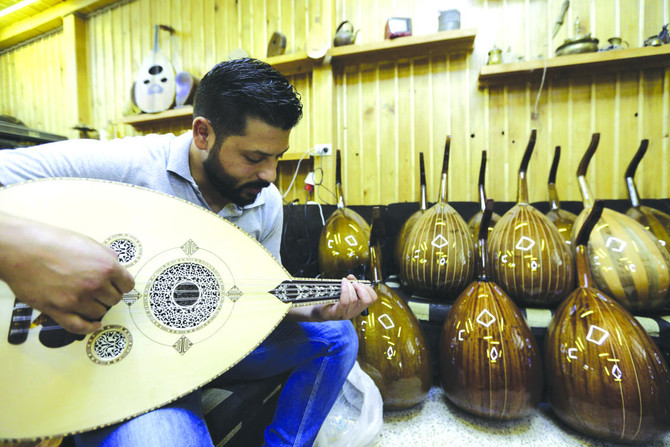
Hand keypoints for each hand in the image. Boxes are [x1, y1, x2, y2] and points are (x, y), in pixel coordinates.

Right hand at [0, 214, 134, 333]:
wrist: (22, 249)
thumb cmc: (52, 241)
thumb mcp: (87, 242)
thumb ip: (105, 255)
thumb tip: (116, 262)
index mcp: (106, 266)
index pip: (127, 285)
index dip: (121, 285)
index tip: (116, 286)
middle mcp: (95, 284)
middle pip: (114, 300)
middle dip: (107, 295)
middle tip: (97, 290)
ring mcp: (77, 299)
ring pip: (98, 312)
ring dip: (95, 307)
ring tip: (87, 299)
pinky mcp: (58, 310)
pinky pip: (80, 327)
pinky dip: (89, 328)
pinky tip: (94, 325)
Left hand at [315, 274, 376, 320]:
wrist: (318, 310)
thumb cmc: (332, 300)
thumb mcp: (343, 291)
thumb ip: (349, 284)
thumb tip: (351, 277)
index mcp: (359, 306)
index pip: (373, 299)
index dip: (369, 289)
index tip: (360, 283)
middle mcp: (355, 311)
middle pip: (367, 300)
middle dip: (361, 288)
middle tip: (353, 283)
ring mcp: (346, 314)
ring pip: (354, 299)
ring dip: (350, 287)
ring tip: (344, 283)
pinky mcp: (337, 313)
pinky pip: (344, 302)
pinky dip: (344, 291)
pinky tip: (342, 284)